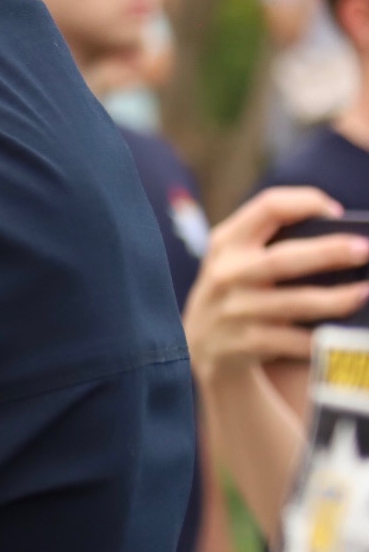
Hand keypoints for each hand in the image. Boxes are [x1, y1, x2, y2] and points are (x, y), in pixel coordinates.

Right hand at [185, 186, 368, 388]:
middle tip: (363, 249)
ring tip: (365, 293)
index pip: (267, 207)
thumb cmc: (236, 295)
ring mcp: (231, 311)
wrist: (199, 349)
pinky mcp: (241, 345)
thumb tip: (341, 243)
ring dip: (336, 299)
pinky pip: (291, 341)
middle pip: (282, 259)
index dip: (305, 202)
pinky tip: (341, 337)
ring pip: (293, 303)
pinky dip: (320, 340)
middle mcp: (226, 273)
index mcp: (227, 242)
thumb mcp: (238, 262)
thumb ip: (272, 247)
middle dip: (328, 252)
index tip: (336, 212)